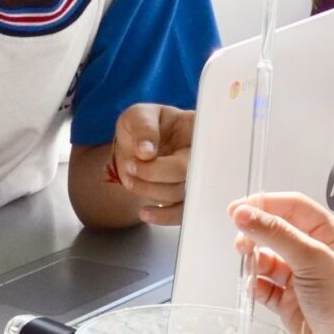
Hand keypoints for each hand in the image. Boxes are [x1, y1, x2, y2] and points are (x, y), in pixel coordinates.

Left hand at [112, 104, 193, 224]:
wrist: (133, 149)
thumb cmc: (140, 126)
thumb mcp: (137, 116)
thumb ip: (143, 127)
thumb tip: (147, 151)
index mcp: (196, 129)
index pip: (204, 141)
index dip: (188, 151)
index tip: (152, 154)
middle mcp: (201, 155)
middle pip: (190, 171)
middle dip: (156, 173)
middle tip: (130, 166)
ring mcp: (195, 178)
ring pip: (183, 194)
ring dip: (152, 191)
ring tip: (129, 180)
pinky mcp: (185, 197)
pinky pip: (182, 213)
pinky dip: (163, 216)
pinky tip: (145, 212)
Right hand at [230, 193, 333, 333]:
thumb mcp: (313, 261)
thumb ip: (277, 234)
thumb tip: (244, 213)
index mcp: (333, 238)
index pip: (296, 208)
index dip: (267, 204)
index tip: (238, 209)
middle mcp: (318, 256)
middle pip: (279, 232)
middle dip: (257, 234)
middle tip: (240, 242)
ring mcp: (304, 281)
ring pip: (269, 259)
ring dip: (255, 260)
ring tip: (251, 267)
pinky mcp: (290, 304)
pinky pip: (266, 286)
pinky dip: (257, 285)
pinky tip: (255, 289)